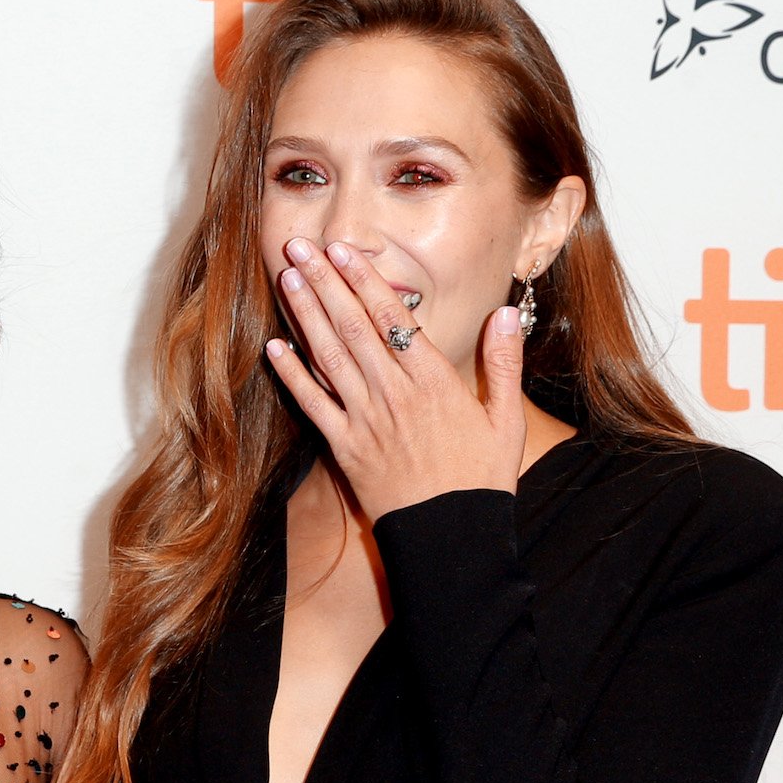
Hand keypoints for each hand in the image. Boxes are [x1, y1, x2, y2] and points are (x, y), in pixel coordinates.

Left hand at [264, 236, 526, 519]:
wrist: (451, 538)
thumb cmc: (482, 480)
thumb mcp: (506, 419)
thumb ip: (504, 362)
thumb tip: (507, 311)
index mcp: (434, 381)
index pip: (393, 318)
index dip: (365, 280)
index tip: (344, 250)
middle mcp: (395, 394)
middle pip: (353, 326)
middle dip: (324, 282)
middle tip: (299, 244)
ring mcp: (366, 421)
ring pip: (330, 357)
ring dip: (305, 315)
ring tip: (286, 277)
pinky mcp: (346, 449)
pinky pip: (314, 405)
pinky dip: (293, 375)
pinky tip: (275, 347)